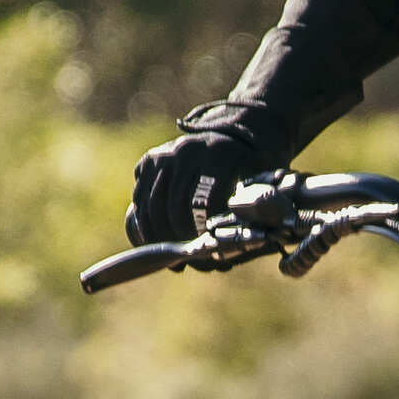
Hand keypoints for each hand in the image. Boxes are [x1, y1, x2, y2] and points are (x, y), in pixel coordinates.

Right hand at [127, 122, 264, 249]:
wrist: (234, 134)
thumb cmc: (254, 167)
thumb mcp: (261, 185)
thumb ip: (246, 216)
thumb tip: (224, 259)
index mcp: (217, 154)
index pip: (202, 205)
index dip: (204, 237)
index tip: (214, 258)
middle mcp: (184, 151)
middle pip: (173, 210)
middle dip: (182, 243)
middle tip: (195, 264)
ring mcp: (161, 156)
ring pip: (150, 210)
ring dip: (161, 241)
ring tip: (177, 262)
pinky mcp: (146, 163)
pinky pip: (138, 204)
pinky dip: (144, 230)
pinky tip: (159, 246)